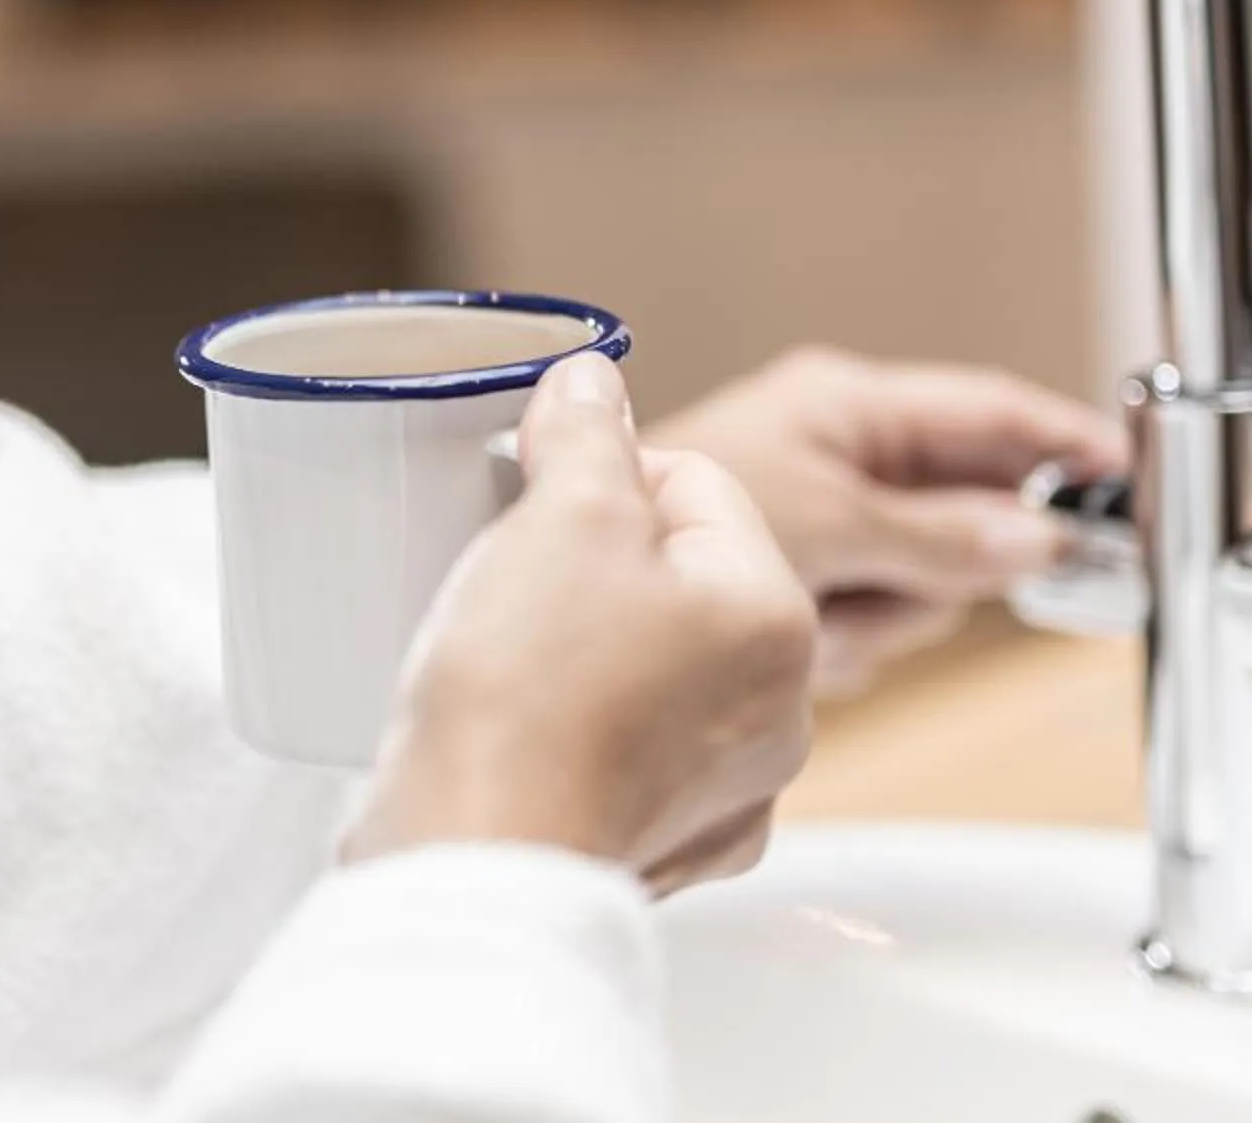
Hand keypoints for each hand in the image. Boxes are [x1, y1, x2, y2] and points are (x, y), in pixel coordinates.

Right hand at [344, 351, 816, 896]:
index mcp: (775, 618)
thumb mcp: (561, 518)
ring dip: (588, 650)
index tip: (535, 498)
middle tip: (514, 577)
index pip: (699, 485)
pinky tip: (524, 733)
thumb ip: (590, 434)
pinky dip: (580, 735)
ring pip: (655, 668)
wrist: (474, 869)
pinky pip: (628, 754)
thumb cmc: (527, 699)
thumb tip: (594, 381)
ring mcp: (726, 794)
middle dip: (594, 564)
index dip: (603, 474)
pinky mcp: (664, 850)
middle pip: (679, 579)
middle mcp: (777, 713)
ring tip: (510, 660)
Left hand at [651, 348, 1123, 695]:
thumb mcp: (830, 524)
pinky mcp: (807, 579)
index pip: (989, 411)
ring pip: (923, 583)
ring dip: (881, 616)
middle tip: (884, 592)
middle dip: (933, 573)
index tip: (1127, 472)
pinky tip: (804, 640)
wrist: (592, 597)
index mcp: (848, 404)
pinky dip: (847, 641)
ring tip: (823, 615)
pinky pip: (874, 621)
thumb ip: (940, 537)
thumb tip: (1035, 542)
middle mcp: (841, 451)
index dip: (1062, 440)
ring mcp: (827, 518)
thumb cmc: (681, 520)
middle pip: (963, 516)